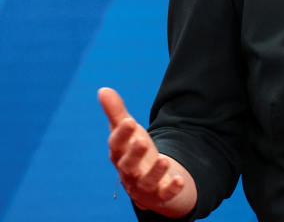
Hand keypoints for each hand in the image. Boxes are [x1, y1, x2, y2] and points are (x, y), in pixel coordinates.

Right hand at [98, 87, 196, 216]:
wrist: (148, 180)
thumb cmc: (133, 151)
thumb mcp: (127, 131)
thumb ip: (116, 112)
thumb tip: (103, 89)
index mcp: (119, 154)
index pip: (116, 145)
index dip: (121, 135)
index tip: (129, 121)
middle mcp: (129, 171)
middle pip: (128, 165)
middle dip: (134, 154)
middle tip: (142, 140)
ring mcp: (143, 185)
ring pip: (146, 181)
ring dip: (155, 172)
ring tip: (164, 159)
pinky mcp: (159, 194)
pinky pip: (164, 194)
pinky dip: (172, 188)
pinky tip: (180, 180)